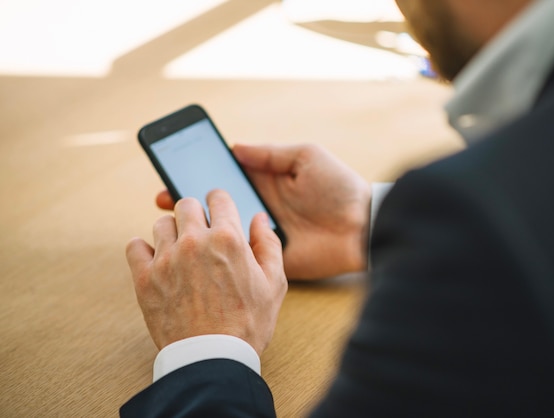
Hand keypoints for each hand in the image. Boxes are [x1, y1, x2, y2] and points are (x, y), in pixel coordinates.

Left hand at [126, 191, 286, 354]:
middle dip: (195, 213)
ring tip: (180, 250)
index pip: (218, 198)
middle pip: (186, 204)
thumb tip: (258, 219)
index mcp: (228, 239)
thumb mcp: (274, 284)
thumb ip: (268, 245)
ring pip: (161, 223)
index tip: (217, 207)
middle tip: (200, 231)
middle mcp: (196, 241)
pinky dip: (144, 249)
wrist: (212, 359)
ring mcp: (167, 259)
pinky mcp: (145, 278)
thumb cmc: (247, 324)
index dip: (219, 200)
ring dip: (172, 231)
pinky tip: (157, 260)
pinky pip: (134, 246)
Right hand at [156, 144, 370, 279]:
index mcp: (268, 183)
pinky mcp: (270, 259)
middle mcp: (261, 208)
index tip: (175, 172)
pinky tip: (198, 251)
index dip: (202, 176)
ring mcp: (264, 235)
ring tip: (174, 223)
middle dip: (192, 202)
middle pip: (220, 205)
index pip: (227, 178)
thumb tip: (234, 147)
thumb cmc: (337, 187)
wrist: (363, 227)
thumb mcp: (305, 157)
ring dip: (201, 228)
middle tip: (164, 198)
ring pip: (225, 231)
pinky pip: (241, 256)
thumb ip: (270, 153)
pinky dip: (221, 254)